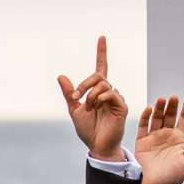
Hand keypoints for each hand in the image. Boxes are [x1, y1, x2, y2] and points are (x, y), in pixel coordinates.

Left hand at [57, 36, 130, 160]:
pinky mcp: (122, 106)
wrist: (96, 145)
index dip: (101, 52)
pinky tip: (96, 107)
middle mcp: (108, 92)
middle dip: (84, 84)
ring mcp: (116, 98)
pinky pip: (111, 93)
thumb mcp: (74, 110)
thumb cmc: (88, 130)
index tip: (102, 37)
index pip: (101, 67)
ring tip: (88, 107)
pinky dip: (100, 98)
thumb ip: (69, 94)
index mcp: (97, 91)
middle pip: (98, 76)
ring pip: (103, 84)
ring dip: (91, 94)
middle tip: (76, 97)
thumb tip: (61, 76)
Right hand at [134, 93, 183, 183]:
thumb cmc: (173, 177)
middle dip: (172, 105)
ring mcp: (154, 138)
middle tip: (173, 97)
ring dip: (159, 108)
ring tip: (162, 100)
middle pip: (170, 115)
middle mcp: (166, 135)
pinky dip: (145, 117)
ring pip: (157, 118)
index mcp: (179, 139)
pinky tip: (149, 109)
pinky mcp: (142, 142)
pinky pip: (143, 126)